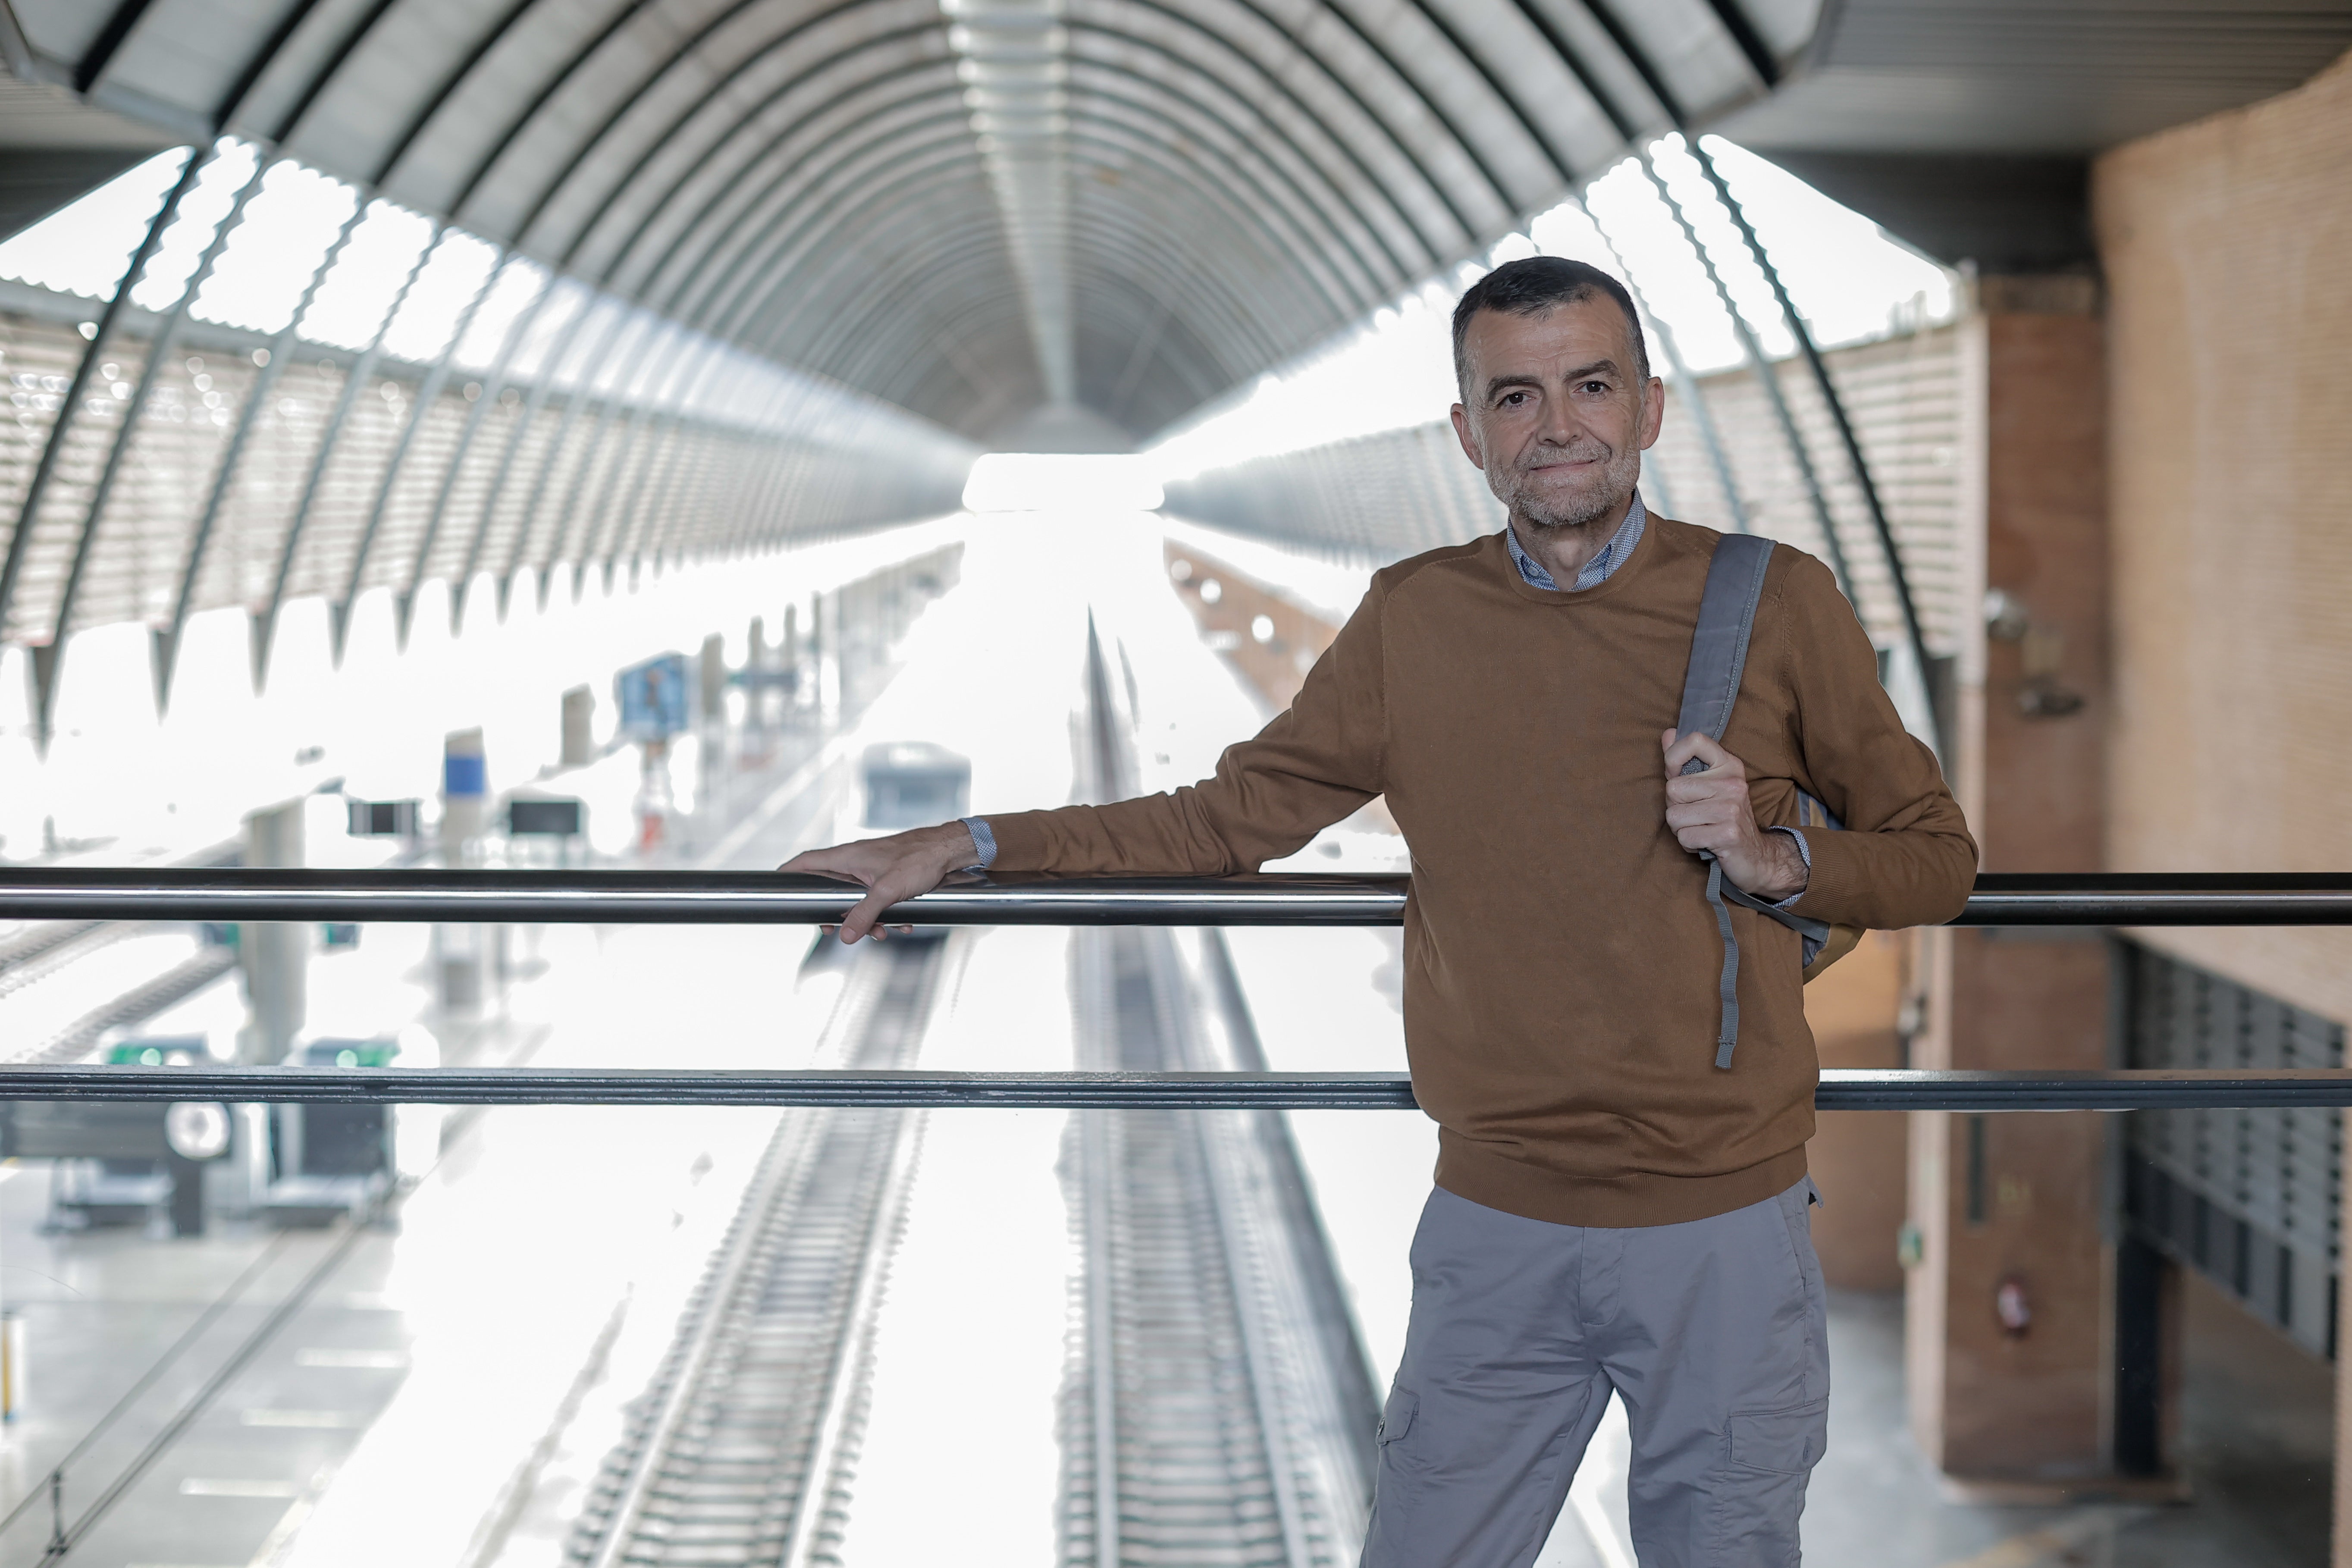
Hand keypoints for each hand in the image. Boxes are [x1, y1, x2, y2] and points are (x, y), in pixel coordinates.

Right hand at [778, 821, 979, 942]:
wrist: (950, 851)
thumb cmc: (919, 859)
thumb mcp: (888, 891)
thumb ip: (864, 914)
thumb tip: (845, 937)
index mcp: (847, 857)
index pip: (806, 862)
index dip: (788, 874)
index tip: (775, 887)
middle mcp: (855, 862)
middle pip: (829, 890)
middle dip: (834, 914)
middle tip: (835, 930)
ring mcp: (871, 871)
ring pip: (855, 900)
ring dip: (866, 920)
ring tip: (882, 933)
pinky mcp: (888, 879)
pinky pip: (877, 902)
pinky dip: (885, 916)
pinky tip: (902, 925)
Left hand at [1661, 730, 1807, 900]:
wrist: (1756, 855)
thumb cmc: (1724, 817)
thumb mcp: (1709, 784)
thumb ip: (1686, 759)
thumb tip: (1668, 733)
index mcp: (1728, 765)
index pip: (1695, 740)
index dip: (1673, 758)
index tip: (1676, 775)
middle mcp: (1732, 783)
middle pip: (1673, 788)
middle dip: (1676, 807)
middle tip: (1696, 815)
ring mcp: (1732, 808)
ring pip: (1674, 816)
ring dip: (1681, 829)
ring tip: (1702, 829)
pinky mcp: (1728, 834)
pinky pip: (1684, 837)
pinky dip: (1689, 844)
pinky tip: (1706, 842)